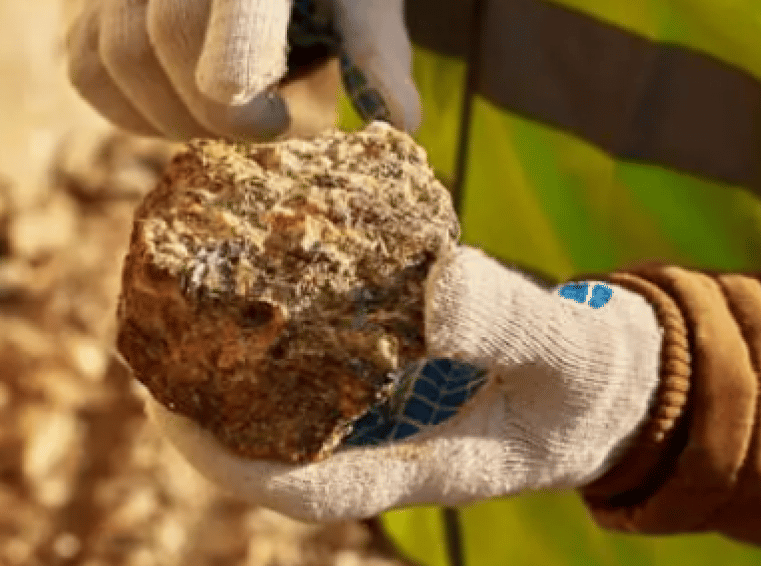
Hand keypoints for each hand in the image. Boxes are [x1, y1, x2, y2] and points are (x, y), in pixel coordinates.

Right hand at [67, 0, 420, 140]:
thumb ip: (380, 54)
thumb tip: (403, 125)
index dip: (238, 37)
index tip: (244, 98)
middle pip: (175, 26)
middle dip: (220, 108)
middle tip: (269, 131)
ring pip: (123, 56)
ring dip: (178, 117)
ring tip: (229, 122)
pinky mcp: (91, 7)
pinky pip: (92, 75)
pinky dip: (136, 114)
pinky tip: (181, 109)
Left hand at [144, 246, 662, 521]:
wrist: (615, 382)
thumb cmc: (594, 382)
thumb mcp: (568, 351)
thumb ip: (510, 322)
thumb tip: (435, 284)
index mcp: (422, 466)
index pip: (307, 487)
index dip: (231, 462)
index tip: (168, 417)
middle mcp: (389, 445)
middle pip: (274, 448)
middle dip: (202, 411)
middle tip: (146, 348)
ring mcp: (388, 414)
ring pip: (289, 406)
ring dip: (231, 368)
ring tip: (176, 307)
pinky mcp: (395, 373)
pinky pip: (323, 360)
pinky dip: (284, 327)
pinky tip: (258, 274)